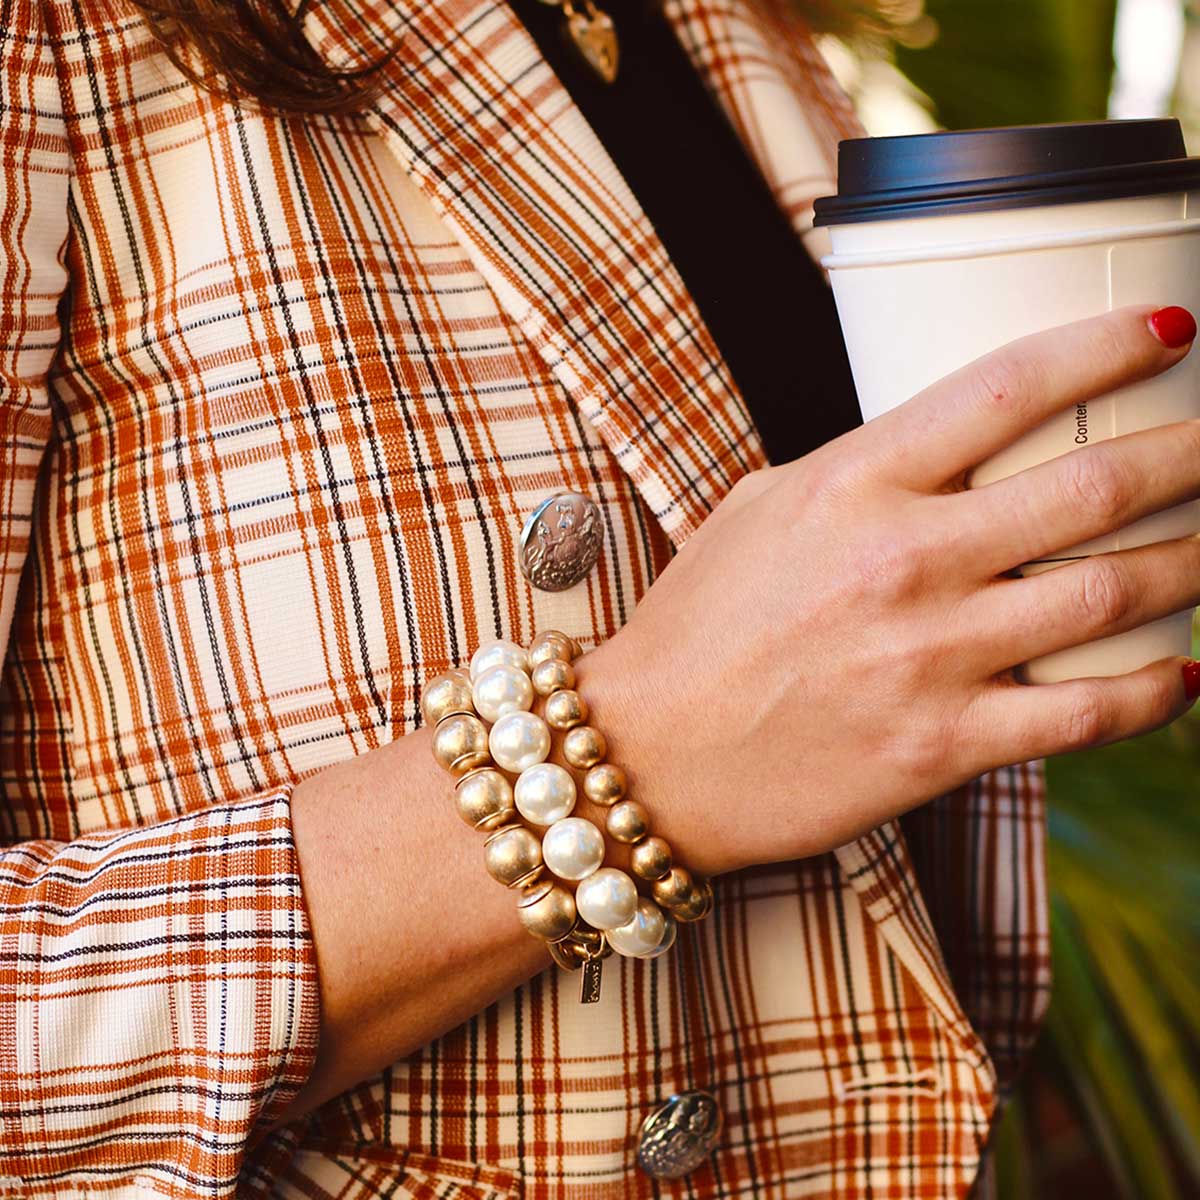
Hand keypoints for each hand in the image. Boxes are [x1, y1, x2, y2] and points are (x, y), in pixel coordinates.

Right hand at [578, 305, 1199, 876]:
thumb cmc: (694, 630)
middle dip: (1191, 451)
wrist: (645, 756)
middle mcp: (903, 560)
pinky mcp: (942, 746)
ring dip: (1197, 561)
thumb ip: (857, 475)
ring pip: (1114, 593)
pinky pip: (1088, 714)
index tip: (1171, 326)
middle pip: (1093, 485)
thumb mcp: (759, 512)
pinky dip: (1160, 690)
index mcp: (851, 484)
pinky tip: (1188, 671)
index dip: (1110, 344)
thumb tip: (946, 456)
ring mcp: (929, 656)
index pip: (1008, 386)